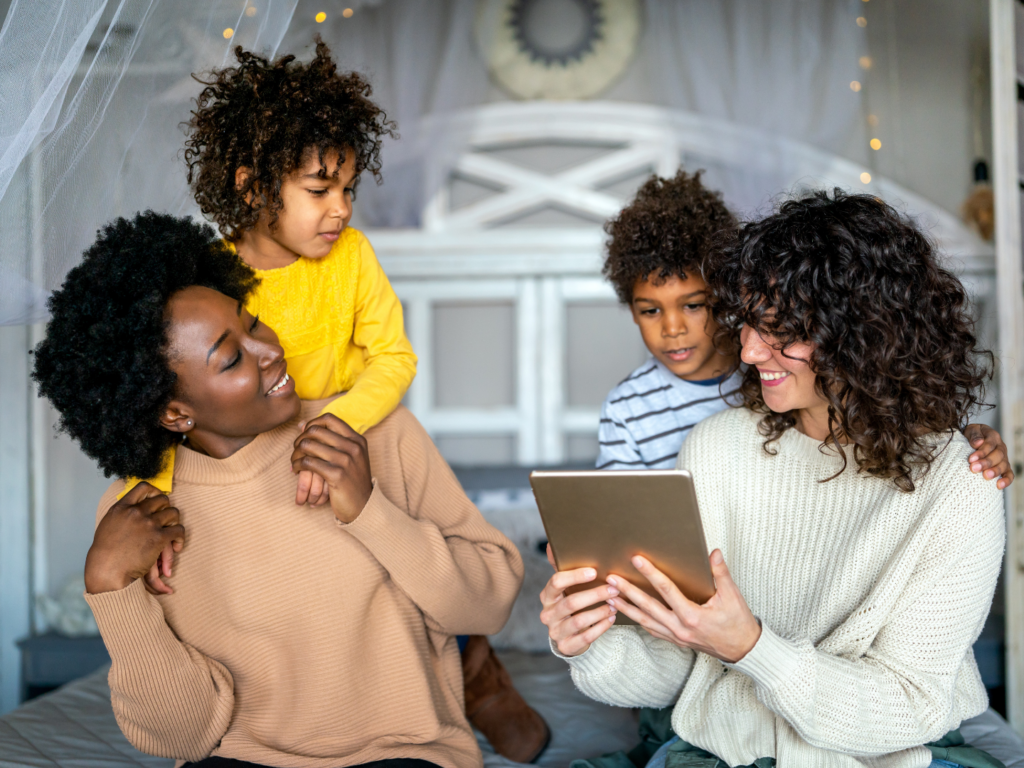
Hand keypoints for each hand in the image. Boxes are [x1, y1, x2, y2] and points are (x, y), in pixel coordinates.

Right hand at [85, 482, 184, 594]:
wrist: (107, 570)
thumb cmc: (105, 553)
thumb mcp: (108, 524)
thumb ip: (122, 514)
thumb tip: (132, 507)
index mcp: (121, 507)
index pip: (143, 487)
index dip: (154, 491)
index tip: (157, 499)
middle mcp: (136, 512)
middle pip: (162, 499)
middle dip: (166, 508)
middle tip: (166, 520)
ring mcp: (148, 523)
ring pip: (173, 513)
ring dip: (174, 523)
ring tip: (171, 532)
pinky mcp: (159, 537)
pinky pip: (179, 530)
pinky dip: (180, 538)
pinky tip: (176, 546)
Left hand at [291, 414, 371, 523]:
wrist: (363, 506)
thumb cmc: (352, 481)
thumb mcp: (348, 457)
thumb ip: (329, 440)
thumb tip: (301, 423)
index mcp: (356, 439)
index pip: (329, 419)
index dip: (312, 423)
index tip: (305, 435)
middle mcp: (353, 447)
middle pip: (316, 430)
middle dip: (300, 439)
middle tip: (296, 449)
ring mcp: (346, 460)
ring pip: (309, 445)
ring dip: (296, 453)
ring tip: (295, 461)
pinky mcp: (337, 475)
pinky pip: (308, 462)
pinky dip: (298, 465)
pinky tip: (296, 469)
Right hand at [539, 544, 618, 656]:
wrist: (567, 635)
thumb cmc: (570, 604)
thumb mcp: (564, 587)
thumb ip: (560, 567)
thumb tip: (552, 544)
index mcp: (547, 596)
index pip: (556, 582)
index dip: (575, 576)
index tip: (594, 571)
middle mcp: (548, 614)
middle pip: (571, 602)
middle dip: (595, 594)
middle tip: (614, 589)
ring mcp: (556, 632)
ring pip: (579, 621)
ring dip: (600, 612)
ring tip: (615, 605)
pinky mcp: (566, 646)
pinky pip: (586, 637)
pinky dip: (601, 627)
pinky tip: (611, 618)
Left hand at [609, 550, 759, 663]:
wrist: (744, 650)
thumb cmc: (739, 624)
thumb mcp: (732, 596)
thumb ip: (721, 573)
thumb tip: (714, 553)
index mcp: (692, 616)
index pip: (666, 590)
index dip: (650, 573)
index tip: (636, 560)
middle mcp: (680, 628)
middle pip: (647, 607)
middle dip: (627, 592)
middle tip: (610, 579)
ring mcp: (676, 636)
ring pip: (645, 621)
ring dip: (626, 608)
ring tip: (609, 596)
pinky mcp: (676, 641)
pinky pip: (652, 630)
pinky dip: (638, 620)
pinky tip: (628, 612)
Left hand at [964, 423, 1014, 489]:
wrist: (973, 439)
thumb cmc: (971, 435)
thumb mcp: (970, 430)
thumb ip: (974, 435)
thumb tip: (978, 443)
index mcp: (993, 436)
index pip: (989, 444)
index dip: (981, 452)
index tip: (970, 459)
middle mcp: (1000, 447)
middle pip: (998, 455)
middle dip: (986, 462)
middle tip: (974, 468)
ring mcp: (1004, 458)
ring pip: (1003, 465)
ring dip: (995, 471)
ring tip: (985, 476)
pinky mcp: (1005, 467)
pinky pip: (1009, 474)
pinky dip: (1006, 480)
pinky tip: (999, 485)